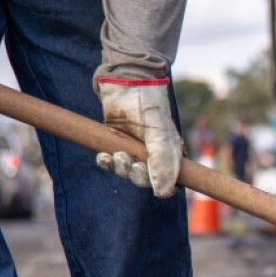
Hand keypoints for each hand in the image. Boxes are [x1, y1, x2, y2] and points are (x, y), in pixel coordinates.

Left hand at [95, 77, 182, 197]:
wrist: (126, 83)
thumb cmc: (149, 107)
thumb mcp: (160, 136)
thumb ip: (162, 164)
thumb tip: (161, 193)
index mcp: (170, 154)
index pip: (172, 182)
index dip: (164, 187)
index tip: (154, 184)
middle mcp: (153, 154)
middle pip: (146, 180)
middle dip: (137, 176)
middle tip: (132, 164)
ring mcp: (133, 149)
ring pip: (126, 173)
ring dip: (121, 169)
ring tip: (117, 155)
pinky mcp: (116, 143)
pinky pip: (110, 163)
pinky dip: (106, 163)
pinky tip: (103, 156)